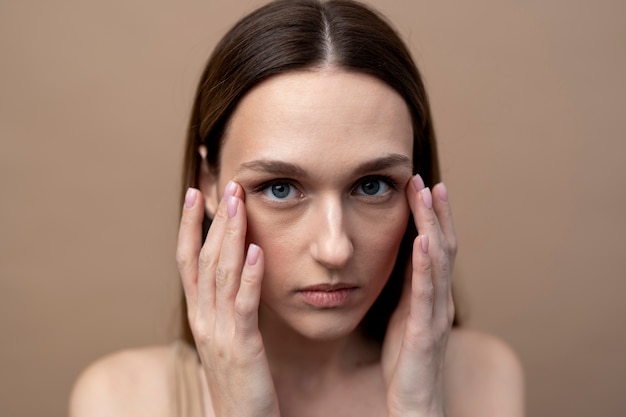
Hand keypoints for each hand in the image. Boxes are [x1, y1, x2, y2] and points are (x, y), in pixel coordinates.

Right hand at [176, 182, 279, 416]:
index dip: (190, 226)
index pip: (189, 261)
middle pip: (204, 259)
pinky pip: (244, 306)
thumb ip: (226, 305)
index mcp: (199, 314)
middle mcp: (203, 318)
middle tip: (225, 185)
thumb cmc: (237, 380)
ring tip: (238, 203)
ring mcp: (220, 332)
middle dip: (214, 220)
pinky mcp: (242, 347)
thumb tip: (233, 273)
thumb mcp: (226, 337)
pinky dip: (250, 276)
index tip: (196, 193)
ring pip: (222, 275)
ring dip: (231, 236)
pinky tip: (258, 251)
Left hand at [381, 175, 456, 416]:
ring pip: (439, 262)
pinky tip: (422, 242)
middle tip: (428, 179)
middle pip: (443, 245)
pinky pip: (425, 294)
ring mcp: (435, 314)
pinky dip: (425, 265)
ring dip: (433, 226)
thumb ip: (407, 284)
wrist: (413, 400)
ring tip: (427, 196)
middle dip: (436, 211)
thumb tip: (402, 253)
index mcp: (431, 293)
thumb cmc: (406, 356)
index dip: (431, 215)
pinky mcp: (424, 332)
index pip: (435, 246)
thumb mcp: (403, 312)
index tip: (421, 184)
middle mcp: (439, 298)